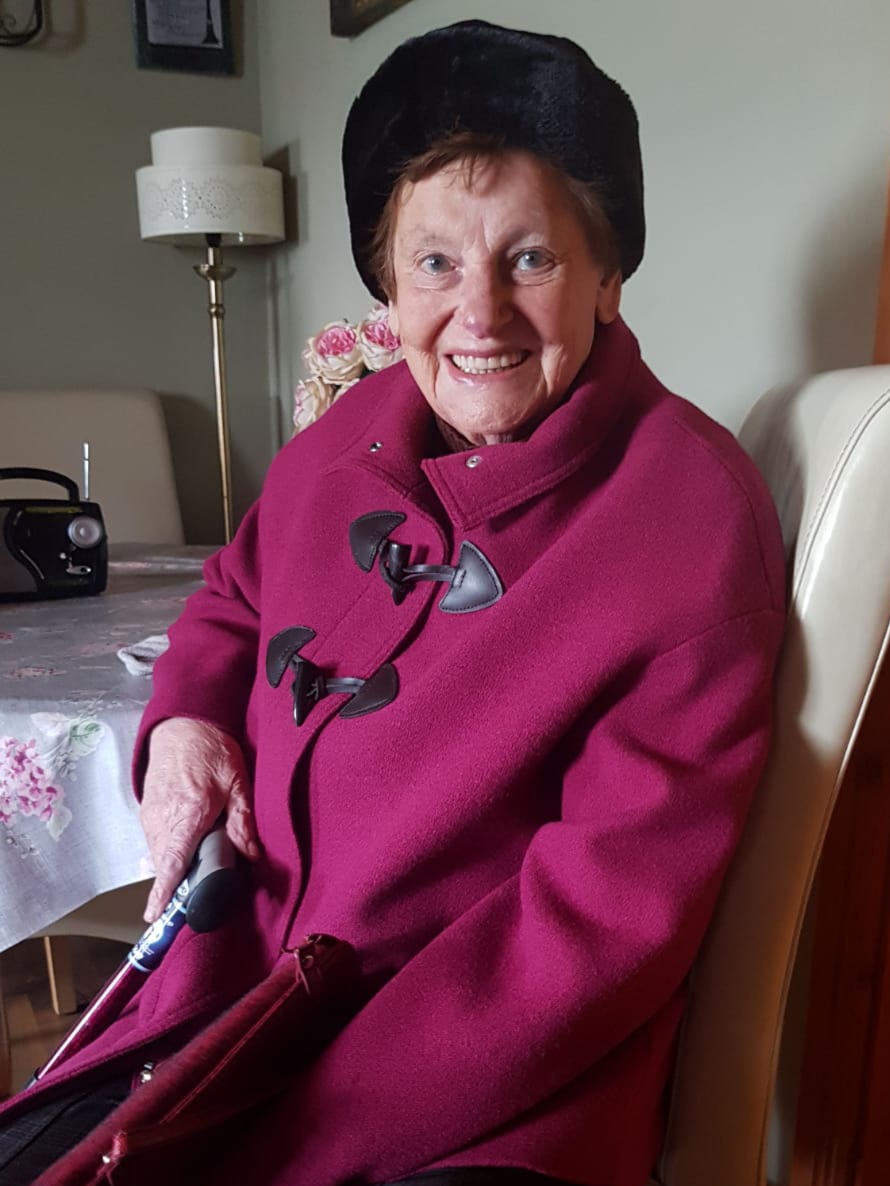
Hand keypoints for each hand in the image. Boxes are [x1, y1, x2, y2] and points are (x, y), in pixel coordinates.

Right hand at [140, 717, 259, 922]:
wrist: (183, 724)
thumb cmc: (211, 749)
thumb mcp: (237, 782)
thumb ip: (243, 821)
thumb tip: (252, 855)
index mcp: (188, 814)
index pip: (173, 863)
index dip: (165, 893)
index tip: (158, 917)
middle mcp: (163, 819)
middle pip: (167, 866)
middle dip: (180, 885)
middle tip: (199, 896)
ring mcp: (152, 816)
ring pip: (161, 855)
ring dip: (177, 866)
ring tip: (199, 868)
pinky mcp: (148, 812)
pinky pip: (158, 842)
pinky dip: (171, 851)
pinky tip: (190, 846)